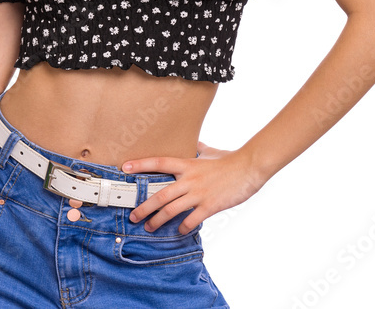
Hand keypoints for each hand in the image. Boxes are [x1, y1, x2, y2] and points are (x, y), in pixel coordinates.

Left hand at [122, 141, 265, 234]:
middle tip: (133, 216)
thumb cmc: (230, 159)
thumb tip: (194, 142)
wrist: (249, 167)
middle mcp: (189, 179)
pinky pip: (192, 220)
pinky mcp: (210, 205)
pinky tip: (179, 231)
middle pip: (160, 195)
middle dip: (144, 207)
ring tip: (149, 228)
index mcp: (187, 164)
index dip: (141, 164)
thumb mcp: (210, 151)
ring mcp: (199, 193)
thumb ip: (198, 148)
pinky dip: (183, 227)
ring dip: (158, 221)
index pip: (159, 162)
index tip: (125, 167)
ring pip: (171, 210)